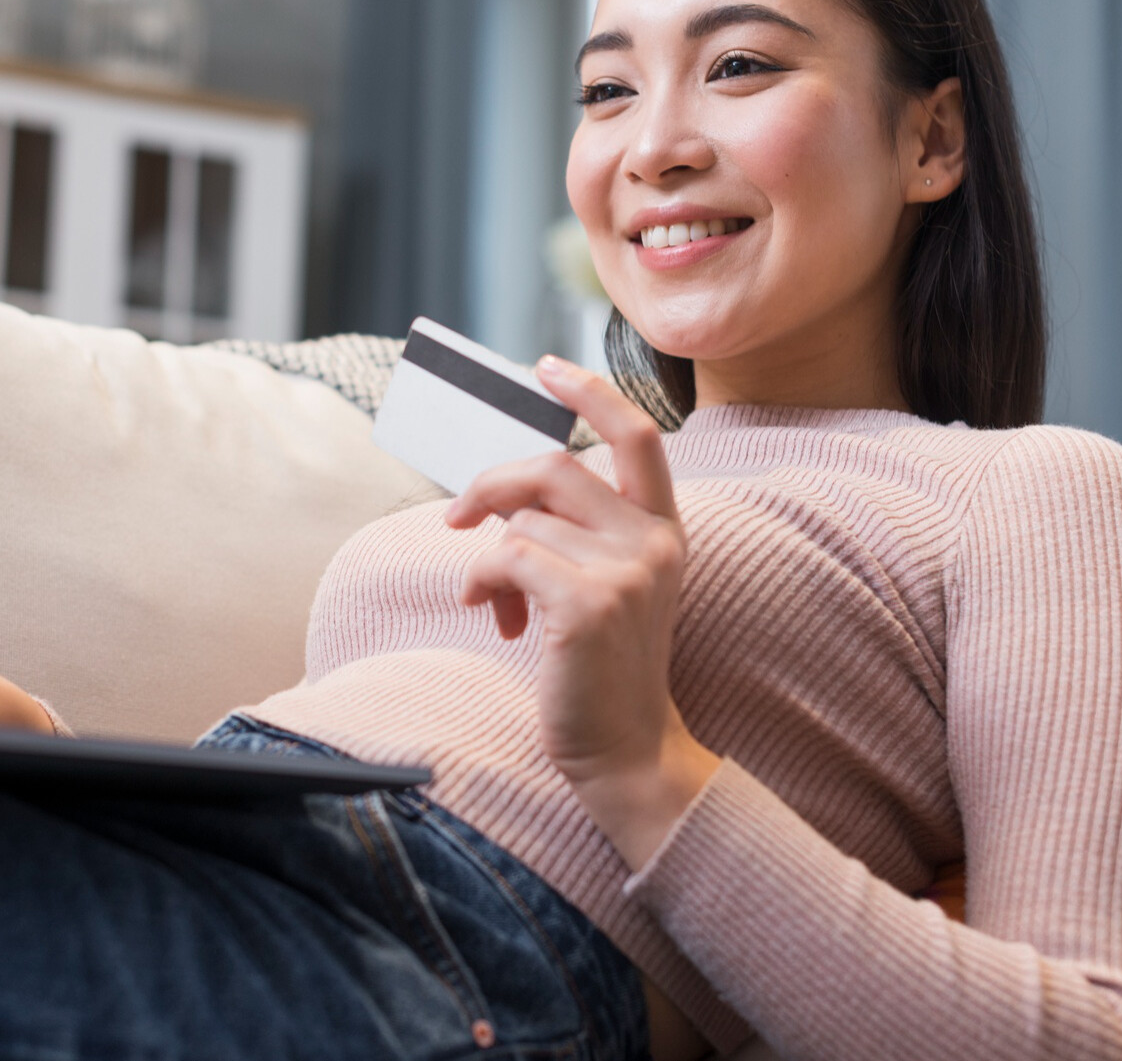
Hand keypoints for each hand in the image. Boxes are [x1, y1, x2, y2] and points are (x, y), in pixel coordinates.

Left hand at [444, 356, 718, 867]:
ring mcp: (625, 573)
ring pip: (521, 521)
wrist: (626, 751)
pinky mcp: (587, 606)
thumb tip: (503, 491)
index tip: (546, 370)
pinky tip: (494, 617)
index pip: (637, 436)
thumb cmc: (602, 669)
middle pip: (553, 466)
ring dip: (488, 559)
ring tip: (494, 602)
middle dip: (490, 484)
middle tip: (458, 516)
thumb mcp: (608, 587)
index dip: (590, 393)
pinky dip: (483, 584)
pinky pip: (506, 559)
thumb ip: (579, 532)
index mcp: (662, 530)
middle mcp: (653, 543)